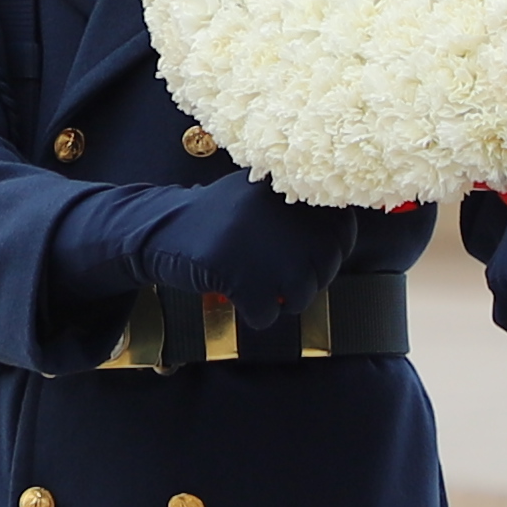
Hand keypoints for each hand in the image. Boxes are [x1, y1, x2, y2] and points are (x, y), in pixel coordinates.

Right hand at [141, 184, 362, 308]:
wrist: (161, 229)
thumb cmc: (218, 218)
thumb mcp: (261, 195)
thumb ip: (300, 207)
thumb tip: (344, 235)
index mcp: (291, 192)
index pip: (343, 232)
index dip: (328, 254)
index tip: (305, 258)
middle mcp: (283, 216)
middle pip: (325, 269)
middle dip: (304, 282)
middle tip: (274, 277)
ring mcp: (262, 247)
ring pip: (302, 295)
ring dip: (282, 302)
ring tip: (257, 287)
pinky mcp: (240, 277)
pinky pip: (267, 315)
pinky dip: (254, 314)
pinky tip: (236, 296)